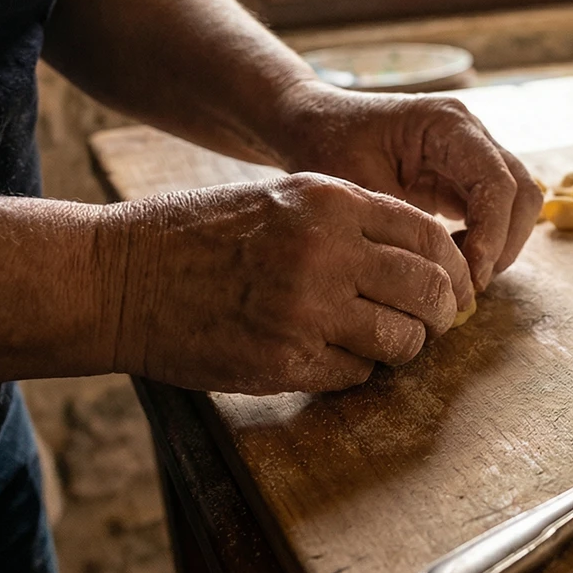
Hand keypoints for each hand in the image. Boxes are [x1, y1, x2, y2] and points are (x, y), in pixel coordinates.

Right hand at [103, 174, 474, 393]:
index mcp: (330, 204)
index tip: (455, 287)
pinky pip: (355, 374)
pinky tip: (330, 356)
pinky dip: (355, 370)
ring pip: (402, 340)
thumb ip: (351, 219)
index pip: (430, 237)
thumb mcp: (282, 198)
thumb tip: (423, 253)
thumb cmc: (198, 234)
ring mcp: (306, 310)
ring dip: (403, 348)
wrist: (117, 276)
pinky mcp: (283, 360)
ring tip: (383, 344)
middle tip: (433, 324)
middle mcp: (326, 253)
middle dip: (442, 314)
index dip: (454, 267)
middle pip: (429, 291)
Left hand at [273, 82, 542, 290]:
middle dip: (505, 243)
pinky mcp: (466, 175)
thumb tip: (441, 272)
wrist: (313, 122)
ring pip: (518, 204)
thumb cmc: (328, 143)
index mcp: (448, 123)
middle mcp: (472, 134)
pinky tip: (451, 258)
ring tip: (460, 274)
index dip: (493, 232)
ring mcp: (474, 153)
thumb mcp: (358, 186)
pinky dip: (486, 240)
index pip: (496, 181)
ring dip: (500, 244)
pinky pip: (496, 210)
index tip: (471, 275)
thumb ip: (404, 224)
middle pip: (522, 192)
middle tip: (470, 284)